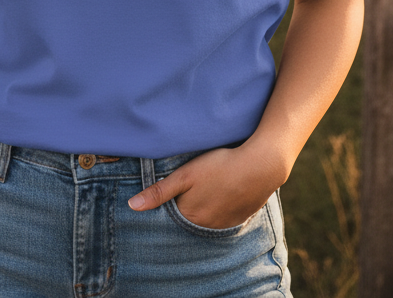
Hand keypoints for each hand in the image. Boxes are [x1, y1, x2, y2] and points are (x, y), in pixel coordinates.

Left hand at [127, 143, 284, 229]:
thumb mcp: (185, 175)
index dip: (169, 201)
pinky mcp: (240, 217)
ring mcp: (225, 224)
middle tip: (191, 186)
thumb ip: (159, 191)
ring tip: (207, 187)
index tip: (171, 189)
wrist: (260, 166)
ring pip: (207, 218)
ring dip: (204, 207)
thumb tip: (132, 206)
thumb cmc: (219, 166)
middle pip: (189, 218)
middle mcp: (207, 226)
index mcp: (190, 216)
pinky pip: (224, 217)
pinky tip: (222, 191)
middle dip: (186, 205)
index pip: (171, 215)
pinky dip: (221, 207)